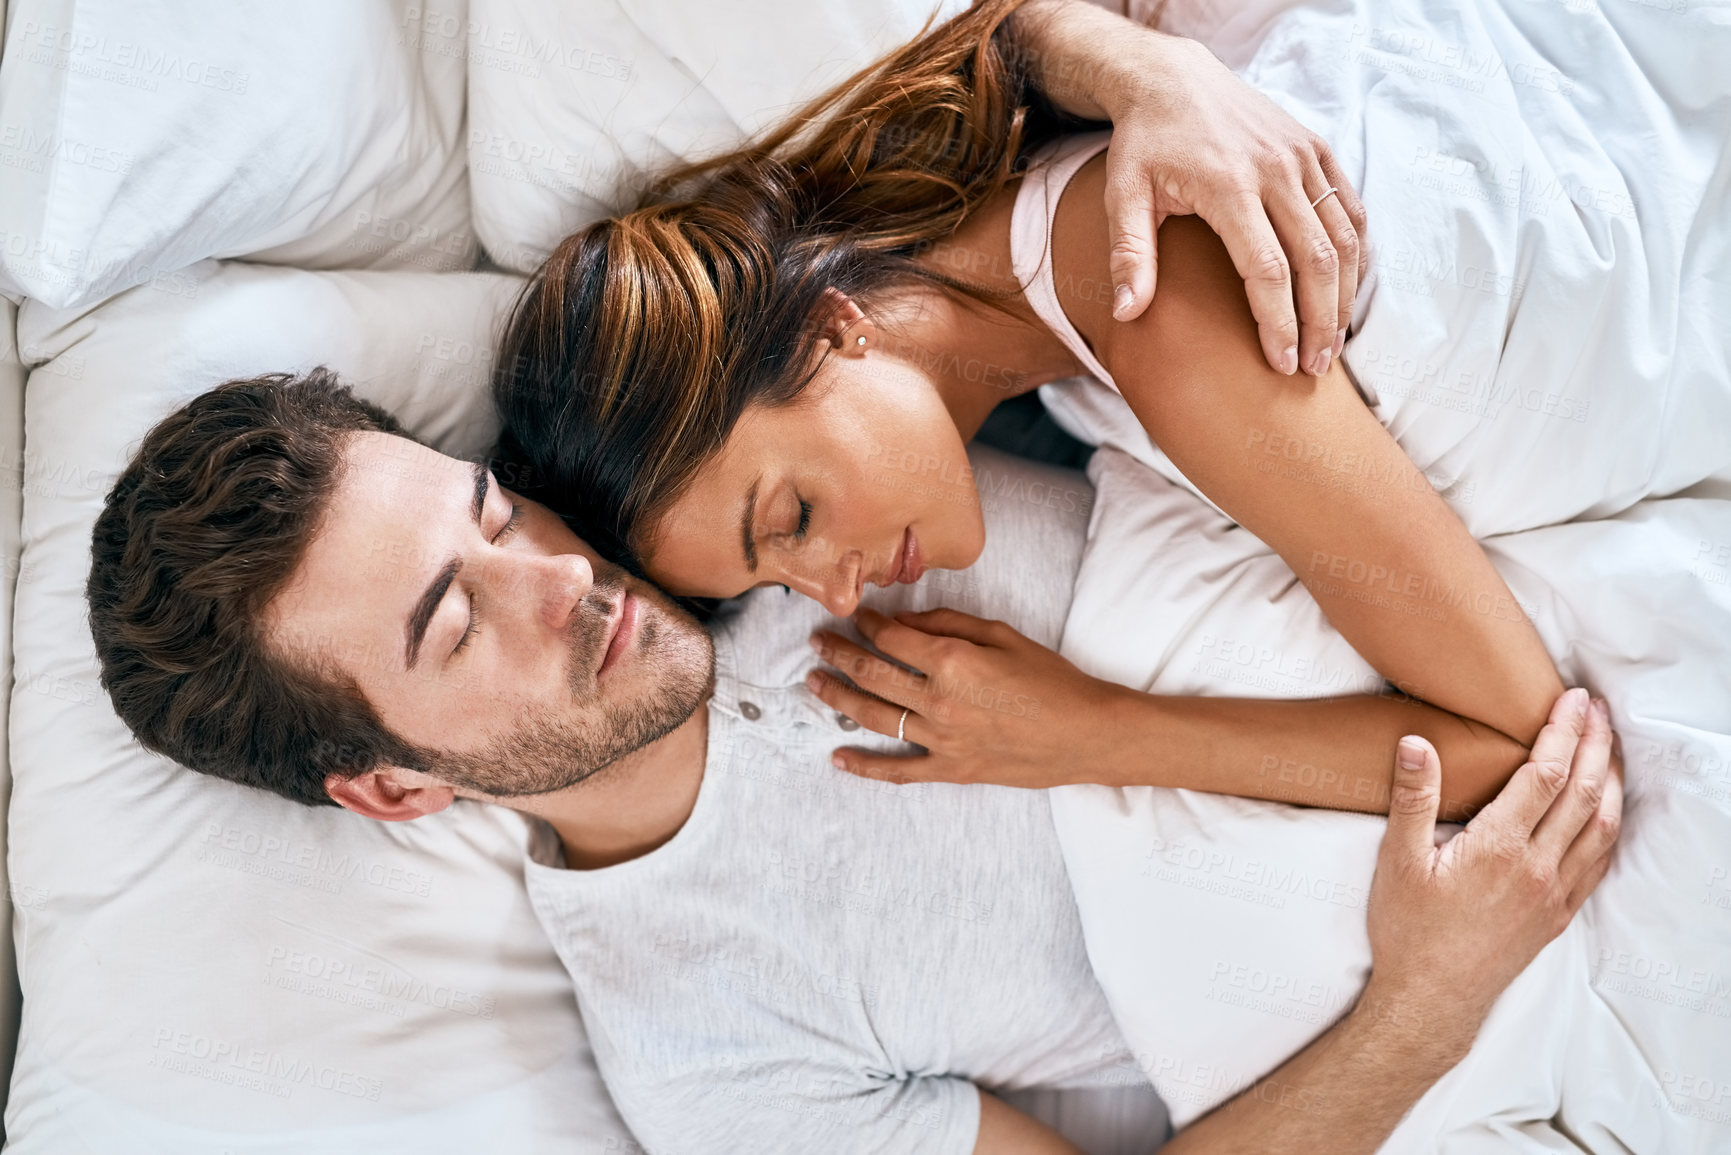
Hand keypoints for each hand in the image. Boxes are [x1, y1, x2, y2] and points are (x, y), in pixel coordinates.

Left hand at [804, 607, 1119, 785]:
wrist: (1087, 734)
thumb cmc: (1052, 680)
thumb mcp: (1004, 635)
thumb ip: (950, 624)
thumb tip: (907, 620)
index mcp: (953, 662)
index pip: (893, 638)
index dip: (868, 623)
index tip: (856, 615)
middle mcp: (939, 701)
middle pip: (872, 674)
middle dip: (839, 654)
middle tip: (818, 642)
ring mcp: (942, 740)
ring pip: (873, 717)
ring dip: (837, 698)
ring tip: (814, 682)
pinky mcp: (951, 769)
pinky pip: (898, 771)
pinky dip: (865, 767)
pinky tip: (838, 758)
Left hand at [1098, 36, 1367, 376]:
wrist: (1173, 78)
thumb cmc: (1145, 143)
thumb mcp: (1122, 194)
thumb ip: (1128, 254)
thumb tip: (1127, 314)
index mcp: (1229, 185)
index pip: (1268, 269)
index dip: (1279, 322)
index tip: (1280, 364)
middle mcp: (1276, 169)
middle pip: (1317, 261)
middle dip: (1320, 322)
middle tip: (1314, 368)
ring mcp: (1303, 156)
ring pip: (1344, 237)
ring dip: (1345, 295)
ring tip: (1332, 342)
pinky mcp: (1317, 148)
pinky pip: (1350, 208)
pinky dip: (1356, 254)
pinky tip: (1345, 292)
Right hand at [1363, 688, 1622, 1049]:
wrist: (1431, 999)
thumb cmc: (1408, 931)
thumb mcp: (1397, 861)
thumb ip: (1412, 799)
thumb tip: (1415, 744)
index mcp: (1498, 848)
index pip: (1544, 775)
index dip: (1563, 732)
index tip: (1572, 699)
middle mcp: (1537, 868)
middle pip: (1583, 793)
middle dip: (1596, 745)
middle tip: (1599, 709)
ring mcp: (1554, 894)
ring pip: (1601, 827)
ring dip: (1611, 781)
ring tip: (1610, 748)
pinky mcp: (1557, 914)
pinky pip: (1598, 862)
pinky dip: (1609, 827)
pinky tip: (1606, 812)